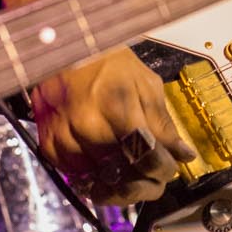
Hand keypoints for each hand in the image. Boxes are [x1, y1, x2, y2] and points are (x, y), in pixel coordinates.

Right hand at [29, 48, 196, 201]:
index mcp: (117, 104)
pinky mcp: (49, 143)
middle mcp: (88, 124)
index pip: (146, 156)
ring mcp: (65, 136)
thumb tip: (182, 153)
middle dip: (141, 178)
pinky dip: (90, 171)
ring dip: (116, 177)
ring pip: (99, 179)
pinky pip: (74, 174)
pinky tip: (99, 156)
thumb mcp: (145, 83)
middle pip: (122, 175)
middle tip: (147, 168)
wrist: (64, 52)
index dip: (162, 168)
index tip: (167, 166)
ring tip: (123, 158)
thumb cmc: (106, 62)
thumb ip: (162, 121)